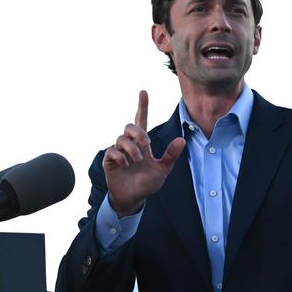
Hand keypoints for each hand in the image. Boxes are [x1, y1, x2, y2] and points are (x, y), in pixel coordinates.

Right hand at [103, 90, 185, 216]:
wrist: (133, 199)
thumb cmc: (147, 183)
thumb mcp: (162, 170)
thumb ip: (170, 155)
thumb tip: (182, 139)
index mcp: (142, 144)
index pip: (142, 120)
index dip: (142, 106)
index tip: (143, 92)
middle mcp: (130, 145)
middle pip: (129, 126)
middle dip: (138, 133)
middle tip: (146, 145)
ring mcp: (119, 152)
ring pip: (121, 138)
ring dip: (131, 148)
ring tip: (137, 161)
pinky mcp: (110, 161)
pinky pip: (112, 150)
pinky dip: (121, 156)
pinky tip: (126, 165)